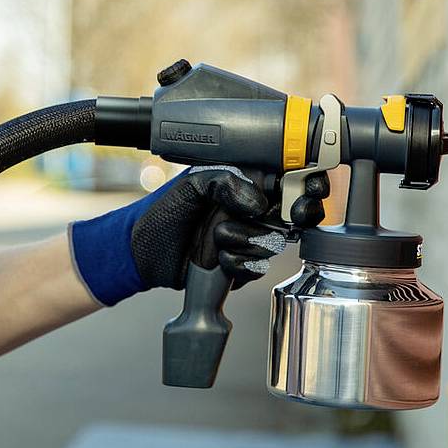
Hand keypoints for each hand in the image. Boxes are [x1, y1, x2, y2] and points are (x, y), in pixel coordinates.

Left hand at [67, 165, 329, 306]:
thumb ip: (225, 181)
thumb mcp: (191, 184)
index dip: (305, 185)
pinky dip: (239, 264)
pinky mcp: (242, 266)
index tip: (306, 191)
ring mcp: (249, 238)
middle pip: (293, 214)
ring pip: (275, 242)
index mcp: (244, 182)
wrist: (142, 253)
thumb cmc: (163, 211)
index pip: (288, 180)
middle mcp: (251, 210)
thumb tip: (258, 202)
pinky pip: (258, 267)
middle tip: (265, 218)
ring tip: (217, 236)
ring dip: (247, 241)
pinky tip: (219, 259)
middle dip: (283, 218)